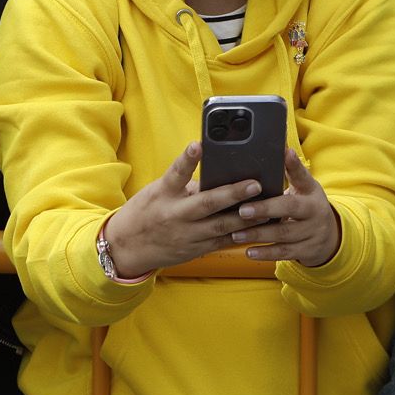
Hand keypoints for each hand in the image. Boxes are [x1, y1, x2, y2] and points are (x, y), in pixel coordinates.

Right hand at [104, 142, 264, 277]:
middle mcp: (175, 215)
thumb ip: (184, 184)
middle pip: (206, 203)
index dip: (187, 159)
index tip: (198, 144)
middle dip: (232, 194)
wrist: (126, 247)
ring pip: (220, 227)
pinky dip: (241, 235)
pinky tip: (259, 228)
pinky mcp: (195, 250)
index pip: (176, 173)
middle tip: (254, 183)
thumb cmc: (145, 212)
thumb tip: (216, 174)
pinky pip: (222, 243)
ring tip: (268, 207)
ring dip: (246, 218)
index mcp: (163, 194)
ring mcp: (187, 235)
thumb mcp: (158, 192)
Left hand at [229, 148, 341, 266]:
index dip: (294, 164)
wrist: (329, 238)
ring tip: (236, 233)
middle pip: (290, 208)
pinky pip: (284, 253)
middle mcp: (315, 211)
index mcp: (312, 192)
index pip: (303, 176)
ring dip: (259, 234)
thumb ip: (291, 172)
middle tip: (242, 210)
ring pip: (284, 234)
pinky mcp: (306, 251)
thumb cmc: (307, 206)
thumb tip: (280, 146)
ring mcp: (312, 233)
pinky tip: (249, 252)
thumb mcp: (304, 189)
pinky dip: (266, 253)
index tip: (285, 152)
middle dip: (265, 209)